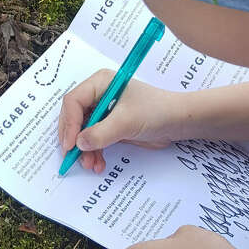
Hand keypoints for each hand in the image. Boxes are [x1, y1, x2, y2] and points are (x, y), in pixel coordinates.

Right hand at [57, 70, 183, 172]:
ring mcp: (104, 110)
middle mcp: (98, 94)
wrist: (178, 122)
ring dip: (84, 149)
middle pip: (74, 116)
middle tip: (74, 157)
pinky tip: (98, 164)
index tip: (71, 145)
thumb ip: (100, 133)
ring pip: (83, 130)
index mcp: (100, 83)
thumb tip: (78, 144)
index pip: (74, 101)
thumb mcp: (126, 122)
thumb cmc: (155, 112)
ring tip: (91, 165)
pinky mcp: (110, 125)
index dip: (69, 123)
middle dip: (75, 138)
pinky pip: (94, 139)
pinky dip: (94, 152)